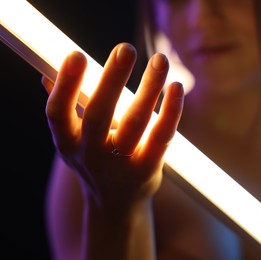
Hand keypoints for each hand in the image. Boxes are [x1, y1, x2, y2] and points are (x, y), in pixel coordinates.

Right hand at [42, 42, 183, 213]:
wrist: (114, 204)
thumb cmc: (95, 160)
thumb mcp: (74, 139)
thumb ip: (66, 108)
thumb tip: (49, 75)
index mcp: (67, 142)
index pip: (58, 113)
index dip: (66, 84)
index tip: (76, 55)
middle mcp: (90, 155)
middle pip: (99, 115)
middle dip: (112, 80)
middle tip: (126, 49)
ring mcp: (120, 165)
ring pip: (135, 123)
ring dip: (149, 89)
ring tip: (160, 60)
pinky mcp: (147, 170)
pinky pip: (161, 137)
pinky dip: (170, 112)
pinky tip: (176, 88)